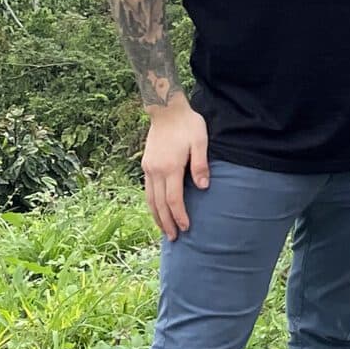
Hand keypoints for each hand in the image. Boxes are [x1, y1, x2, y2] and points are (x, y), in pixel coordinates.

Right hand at [141, 96, 210, 238]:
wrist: (166, 110)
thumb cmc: (188, 124)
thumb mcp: (200, 141)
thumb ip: (201, 164)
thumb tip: (203, 187)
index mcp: (170, 167)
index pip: (174, 199)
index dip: (179, 215)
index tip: (186, 228)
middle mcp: (156, 171)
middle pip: (159, 204)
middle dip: (166, 223)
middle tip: (174, 238)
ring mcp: (149, 169)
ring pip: (150, 199)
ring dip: (156, 216)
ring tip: (164, 230)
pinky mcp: (146, 165)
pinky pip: (147, 190)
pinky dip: (151, 204)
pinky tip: (157, 210)